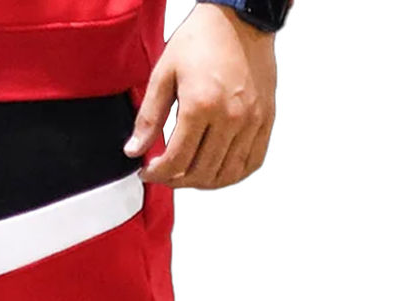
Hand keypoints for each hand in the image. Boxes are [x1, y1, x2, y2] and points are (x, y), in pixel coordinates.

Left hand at [123, 2, 277, 189]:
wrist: (240, 17)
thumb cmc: (201, 40)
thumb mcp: (163, 74)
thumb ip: (148, 117)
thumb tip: (134, 150)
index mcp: (201, 105)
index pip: (176, 161)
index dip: (157, 174)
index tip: (147, 172)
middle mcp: (230, 117)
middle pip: (200, 173)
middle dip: (176, 181)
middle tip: (164, 174)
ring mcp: (252, 120)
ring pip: (226, 174)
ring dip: (202, 183)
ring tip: (187, 174)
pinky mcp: (266, 118)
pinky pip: (251, 162)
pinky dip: (231, 174)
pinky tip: (215, 170)